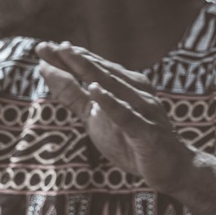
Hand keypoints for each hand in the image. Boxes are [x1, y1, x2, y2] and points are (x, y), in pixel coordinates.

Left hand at [37, 42, 215, 214]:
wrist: (173, 168)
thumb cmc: (133, 141)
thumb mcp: (96, 118)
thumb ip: (73, 95)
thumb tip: (47, 70)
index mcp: (125, 85)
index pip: (93, 67)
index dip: (68, 58)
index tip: (43, 47)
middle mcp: (136, 91)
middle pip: (100, 72)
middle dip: (73, 58)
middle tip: (47, 45)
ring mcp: (144, 110)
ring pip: (113, 86)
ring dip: (90, 70)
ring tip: (68, 55)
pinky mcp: (148, 131)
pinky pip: (127, 116)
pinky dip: (111, 102)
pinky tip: (95, 91)